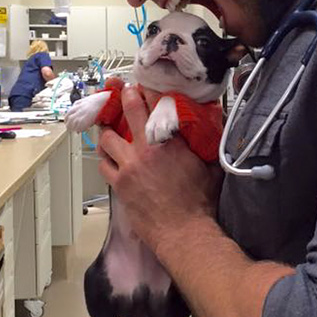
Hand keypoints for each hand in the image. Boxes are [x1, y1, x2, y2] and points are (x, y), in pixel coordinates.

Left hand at [98, 86, 221, 251]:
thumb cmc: (199, 203)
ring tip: (109, 130)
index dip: (148, 91)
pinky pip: (103, 165)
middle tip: (122, 92)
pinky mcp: (119, 183)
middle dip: (124, 98)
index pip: (156, 104)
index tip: (144, 86)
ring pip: (107, 139)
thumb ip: (207, 145)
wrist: (183, 231)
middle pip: (128, 112)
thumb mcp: (210, 167)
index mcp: (170, 141)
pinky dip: (105, 159)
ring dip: (108, 133)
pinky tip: (110, 159)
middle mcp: (146, 149)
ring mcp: (129, 166)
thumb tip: (214, 130)